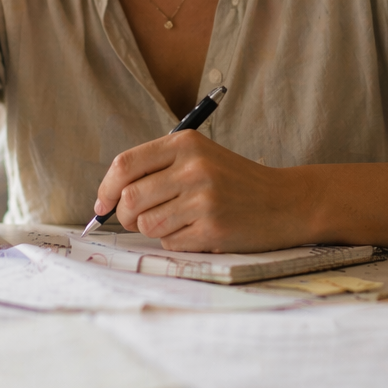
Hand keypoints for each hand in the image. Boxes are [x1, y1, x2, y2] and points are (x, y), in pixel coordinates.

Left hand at [93, 131, 306, 252]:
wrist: (285, 202)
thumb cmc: (235, 182)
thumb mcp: (199, 158)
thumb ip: (158, 169)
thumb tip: (110, 196)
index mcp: (185, 144)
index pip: (125, 164)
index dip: (106, 188)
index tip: (102, 204)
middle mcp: (193, 167)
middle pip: (130, 199)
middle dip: (125, 215)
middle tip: (136, 220)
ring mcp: (203, 199)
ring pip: (147, 225)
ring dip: (154, 230)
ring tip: (177, 222)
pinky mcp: (212, 228)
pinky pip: (170, 243)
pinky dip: (176, 242)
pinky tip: (197, 232)